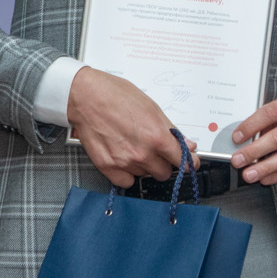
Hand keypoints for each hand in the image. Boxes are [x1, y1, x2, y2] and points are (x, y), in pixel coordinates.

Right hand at [67, 67, 196, 187]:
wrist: (86, 96)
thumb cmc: (116, 95)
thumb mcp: (152, 107)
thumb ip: (171, 130)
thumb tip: (188, 145)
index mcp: (157, 137)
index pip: (184, 162)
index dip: (189, 162)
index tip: (190, 163)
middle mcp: (142, 153)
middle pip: (165, 173)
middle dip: (164, 163)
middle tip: (155, 149)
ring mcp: (124, 162)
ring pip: (145, 175)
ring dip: (144, 166)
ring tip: (133, 146)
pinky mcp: (108, 167)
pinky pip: (126, 182)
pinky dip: (128, 174)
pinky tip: (124, 158)